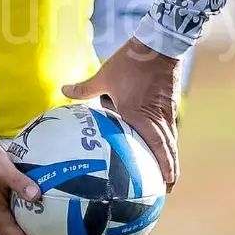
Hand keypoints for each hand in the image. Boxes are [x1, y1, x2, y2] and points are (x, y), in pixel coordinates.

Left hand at [61, 37, 180, 189]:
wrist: (158, 44)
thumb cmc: (130, 62)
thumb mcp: (104, 76)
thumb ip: (84, 89)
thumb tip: (63, 91)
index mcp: (140, 115)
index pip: (156, 147)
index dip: (162, 166)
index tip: (164, 184)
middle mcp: (157, 116)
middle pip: (169, 149)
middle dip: (169, 171)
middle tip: (167, 189)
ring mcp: (166, 110)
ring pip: (171, 140)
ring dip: (171, 158)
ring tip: (168, 175)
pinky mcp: (169, 103)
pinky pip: (170, 128)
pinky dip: (169, 141)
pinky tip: (164, 147)